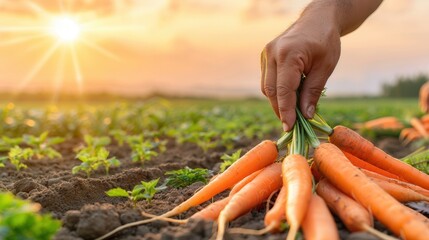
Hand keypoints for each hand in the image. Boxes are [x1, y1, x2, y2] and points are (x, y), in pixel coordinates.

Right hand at [261, 14, 340, 130]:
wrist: (317, 20)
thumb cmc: (325, 42)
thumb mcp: (325, 67)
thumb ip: (313, 92)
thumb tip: (306, 116)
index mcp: (288, 54)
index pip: (283, 90)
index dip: (286, 111)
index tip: (289, 128)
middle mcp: (272, 53)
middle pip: (271, 91)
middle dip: (281, 110)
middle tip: (292, 125)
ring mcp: (266, 54)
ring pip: (266, 87)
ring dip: (278, 102)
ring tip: (293, 112)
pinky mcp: (265, 57)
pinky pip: (267, 80)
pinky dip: (276, 92)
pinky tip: (289, 97)